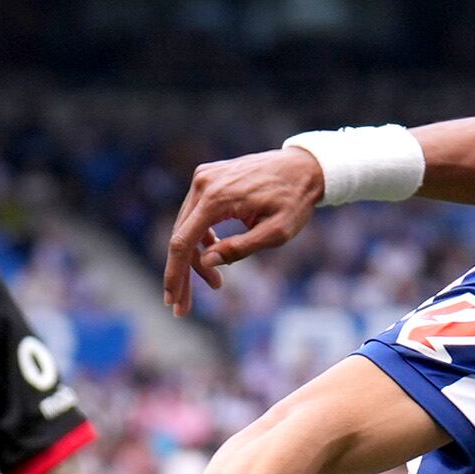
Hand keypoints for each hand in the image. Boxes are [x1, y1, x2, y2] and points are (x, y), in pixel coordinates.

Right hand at [164, 146, 325, 311]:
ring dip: (194, 258)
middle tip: (184, 306)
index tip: (172, 301)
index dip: (174, 274)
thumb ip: (241, 248)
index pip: (183, 241)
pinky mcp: (208, 178)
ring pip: (186, 226)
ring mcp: (204, 177)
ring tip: (215, 284)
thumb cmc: (294, 201)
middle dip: (182, 273)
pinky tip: (215, 254)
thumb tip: (207, 262)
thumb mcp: (276, 233)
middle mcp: (203, 183)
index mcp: (217, 197)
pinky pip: (196, 213)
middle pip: (181, 236)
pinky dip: (201, 237)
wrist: (302, 168)